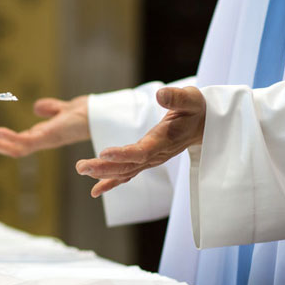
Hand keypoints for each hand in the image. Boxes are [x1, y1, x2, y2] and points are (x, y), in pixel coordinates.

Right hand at [0, 95, 88, 156]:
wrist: (96, 114)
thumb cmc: (82, 113)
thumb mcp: (61, 109)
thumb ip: (49, 108)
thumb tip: (37, 107)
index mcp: (41, 136)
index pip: (16, 141)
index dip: (0, 140)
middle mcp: (41, 141)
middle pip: (12, 148)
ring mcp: (44, 141)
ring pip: (15, 149)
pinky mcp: (48, 138)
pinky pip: (24, 143)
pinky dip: (9, 138)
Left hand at [76, 86, 205, 197]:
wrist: (204, 126)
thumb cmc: (195, 110)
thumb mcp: (190, 99)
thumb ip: (176, 98)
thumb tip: (160, 95)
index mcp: (163, 140)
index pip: (141, 151)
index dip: (123, 154)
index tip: (103, 153)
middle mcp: (155, 155)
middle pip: (127, 165)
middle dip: (103, 167)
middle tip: (80, 166)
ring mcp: (150, 160)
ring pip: (124, 171)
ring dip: (102, 173)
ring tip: (81, 169)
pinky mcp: (145, 161)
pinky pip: (127, 175)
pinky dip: (111, 182)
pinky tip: (95, 190)